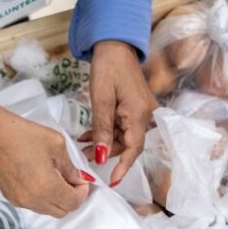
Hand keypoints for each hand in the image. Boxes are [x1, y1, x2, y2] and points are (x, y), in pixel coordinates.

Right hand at [0, 111, 89, 217]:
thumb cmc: (22, 134)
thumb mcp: (56, 144)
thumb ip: (71, 166)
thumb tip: (78, 178)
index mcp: (48, 188)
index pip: (74, 203)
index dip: (82, 192)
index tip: (81, 177)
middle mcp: (34, 201)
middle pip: (62, 211)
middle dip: (71, 197)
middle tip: (70, 178)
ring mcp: (20, 201)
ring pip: (47, 210)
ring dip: (56, 198)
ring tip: (54, 176)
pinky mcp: (9, 197)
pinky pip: (33, 205)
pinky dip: (42, 197)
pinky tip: (38, 177)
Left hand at [87, 41, 158, 184]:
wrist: (115, 45)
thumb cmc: (108, 67)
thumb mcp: (101, 100)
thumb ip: (101, 130)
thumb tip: (100, 156)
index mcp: (139, 115)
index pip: (133, 149)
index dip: (122, 167)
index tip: (112, 182)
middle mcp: (145, 116)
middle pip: (128, 145)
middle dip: (106, 153)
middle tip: (84, 157)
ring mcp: (141, 112)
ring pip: (123, 137)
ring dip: (104, 143)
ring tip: (82, 145)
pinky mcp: (135, 108)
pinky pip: (122, 127)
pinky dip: (106, 132)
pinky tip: (89, 135)